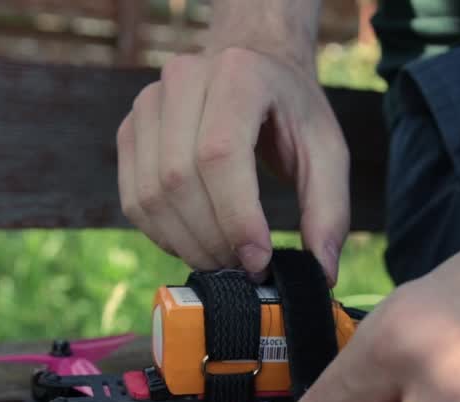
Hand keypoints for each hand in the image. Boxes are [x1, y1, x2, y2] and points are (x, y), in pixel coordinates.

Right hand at [115, 10, 349, 283]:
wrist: (254, 69)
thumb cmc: (292, 112)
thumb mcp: (327, 152)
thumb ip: (329, 211)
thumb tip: (321, 274)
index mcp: (238, 73)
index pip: (219, 154)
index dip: (235, 217)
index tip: (259, 260)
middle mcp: (183, 78)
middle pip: (179, 178)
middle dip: (212, 239)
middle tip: (245, 269)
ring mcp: (148, 104)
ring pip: (151, 195)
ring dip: (187, 244)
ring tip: (225, 261)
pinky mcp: (130, 132)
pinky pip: (135, 201)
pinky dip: (164, 236)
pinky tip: (197, 244)